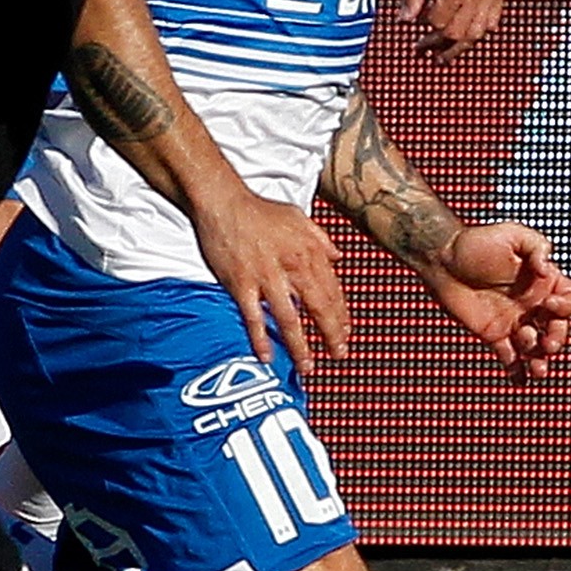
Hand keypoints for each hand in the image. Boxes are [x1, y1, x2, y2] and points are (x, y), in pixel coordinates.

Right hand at [189, 186, 350, 375]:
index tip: (345, 332)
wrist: (224, 203)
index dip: (340, 315)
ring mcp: (266, 277)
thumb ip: (321, 239)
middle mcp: (293, 266)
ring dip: (300, 346)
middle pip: (319, 307)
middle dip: (331, 334)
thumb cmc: (260, 210)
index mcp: (309, 251)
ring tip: (307, 367)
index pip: (332, 290)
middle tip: (339, 355)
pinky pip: (253, 318)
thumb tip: (338, 257)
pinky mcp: (241, 284)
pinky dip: (261, 339)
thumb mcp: (299, 218)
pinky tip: (267, 357)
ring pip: (289, 319)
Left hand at [401, 0, 504, 59]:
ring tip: (448, 53)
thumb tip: (403, 20)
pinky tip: (468, 33)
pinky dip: (480, 32)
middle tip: (429, 51)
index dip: (425, 33)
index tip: (417, 35)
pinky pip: (492, 22)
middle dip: (440, 45)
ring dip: (460, 45)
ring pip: (477, 34)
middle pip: (457, 34)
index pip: (437, 25)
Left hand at [420, 220, 570, 378]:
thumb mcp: (511, 234)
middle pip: (557, 328)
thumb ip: (536, 246)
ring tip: (538, 370)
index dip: (567, 305)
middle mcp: (533, 303)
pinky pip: (510, 359)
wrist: (441, 260)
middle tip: (547, 345)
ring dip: (541, 361)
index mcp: (544, 281)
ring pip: (537, 348)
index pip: (570, 298)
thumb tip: (547, 269)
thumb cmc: (476, 242)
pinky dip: (517, 373)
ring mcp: (514, 321)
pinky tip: (520, 381)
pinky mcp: (494, 335)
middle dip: (557, 339)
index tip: (549, 304)